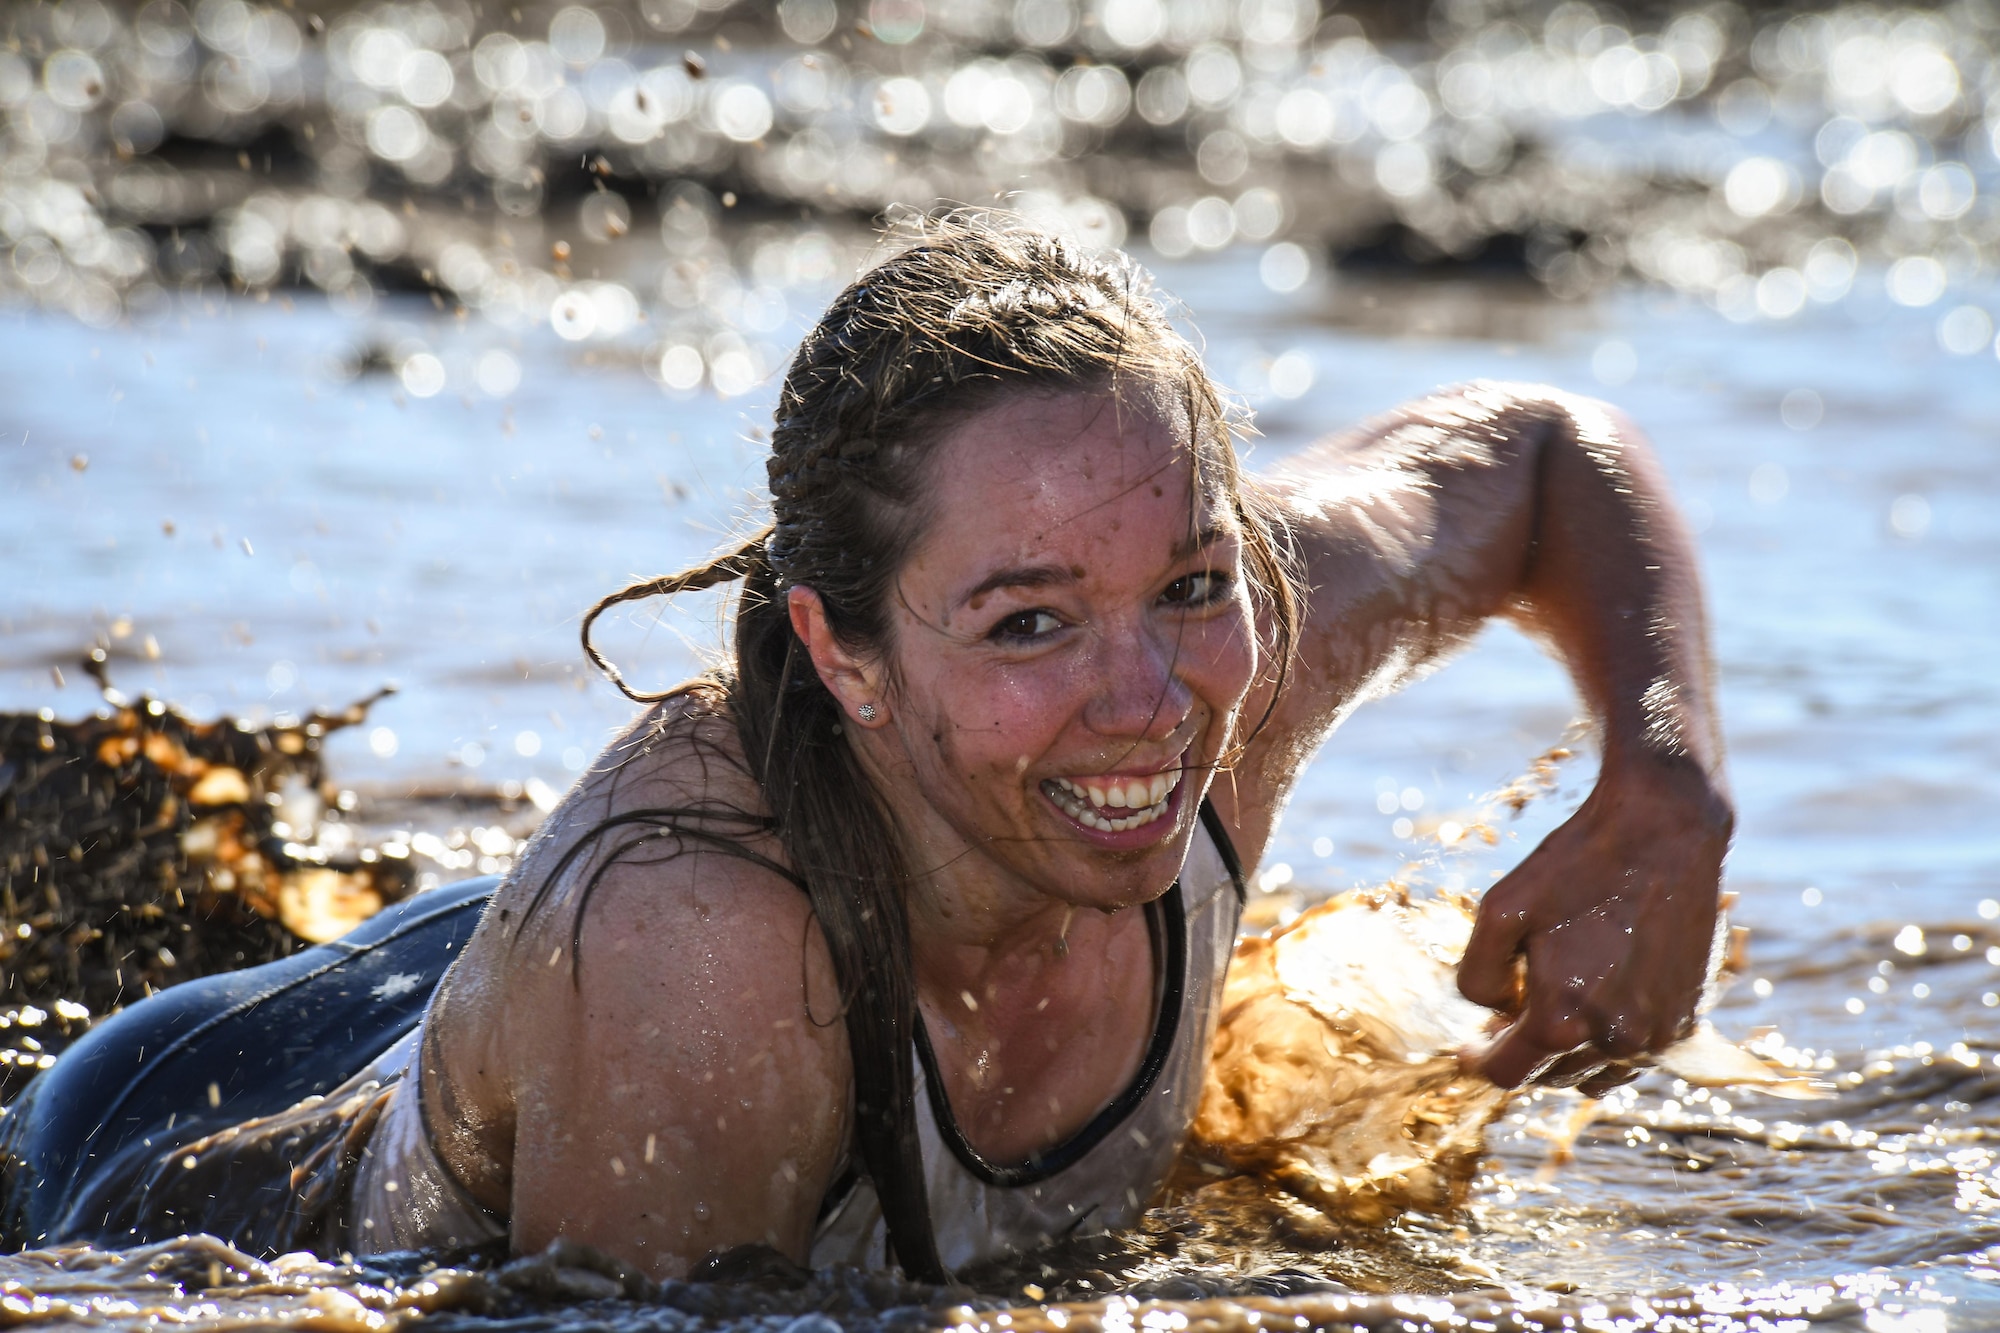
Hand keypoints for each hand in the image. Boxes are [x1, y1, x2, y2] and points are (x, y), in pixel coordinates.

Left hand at [1457, 756, 1732, 1093]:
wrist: (1662, 832)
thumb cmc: (1575, 866)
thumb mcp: (1499, 910)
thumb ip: (1478, 977)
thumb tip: (1489, 1015)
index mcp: (1561, 1020)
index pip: (1505, 1074)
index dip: (1478, 1060)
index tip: (1470, 1045)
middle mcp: (1614, 1041)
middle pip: (1549, 1076)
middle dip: (1523, 1049)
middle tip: (1510, 1012)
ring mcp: (1657, 1036)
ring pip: (1594, 1074)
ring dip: (1568, 1053)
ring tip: (1554, 1003)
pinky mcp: (1687, 1020)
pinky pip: (1636, 1055)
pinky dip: (1609, 1040)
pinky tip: (1599, 995)